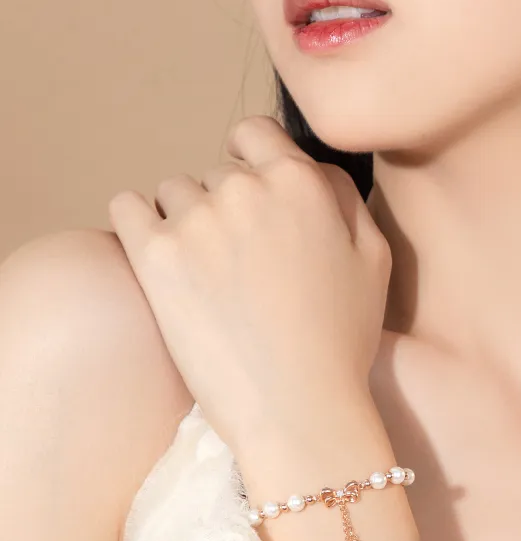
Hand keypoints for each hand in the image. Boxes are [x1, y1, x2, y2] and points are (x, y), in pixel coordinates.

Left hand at [108, 115, 391, 452]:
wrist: (299, 408)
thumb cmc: (343, 339)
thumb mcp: (374, 259)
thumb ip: (344, 197)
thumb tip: (311, 167)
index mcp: (300, 183)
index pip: (254, 133)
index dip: (251, 161)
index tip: (253, 199)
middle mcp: (245, 189)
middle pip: (214, 173)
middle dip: (224, 206)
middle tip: (240, 265)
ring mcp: (196, 221)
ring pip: (173, 193)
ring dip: (185, 221)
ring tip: (206, 277)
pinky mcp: (155, 257)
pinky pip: (126, 209)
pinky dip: (139, 226)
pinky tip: (161, 260)